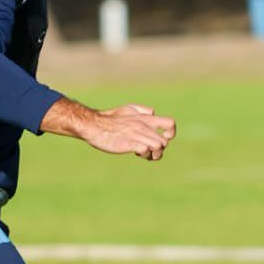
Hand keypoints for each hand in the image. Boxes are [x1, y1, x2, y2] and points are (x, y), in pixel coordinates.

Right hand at [41, 97, 175, 159]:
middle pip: (165, 141)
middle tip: (148, 152)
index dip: (170, 134)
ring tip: (142, 153)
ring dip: (153, 154)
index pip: (170, 124)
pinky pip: (146, 149)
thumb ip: (142, 111)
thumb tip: (153, 113)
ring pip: (158, 146)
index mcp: (146, 118)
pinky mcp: (128, 143)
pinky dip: (144, 154)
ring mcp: (137, 134)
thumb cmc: (110, 119)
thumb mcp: (128, 109)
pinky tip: (135, 152)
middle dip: (159, 150)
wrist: (93, 125)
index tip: (162, 138)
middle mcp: (144, 126)